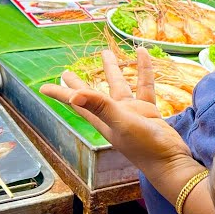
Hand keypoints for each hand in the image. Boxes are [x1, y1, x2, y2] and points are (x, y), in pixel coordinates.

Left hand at [40, 48, 192, 176]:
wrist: (171, 161)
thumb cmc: (145, 146)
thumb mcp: (121, 123)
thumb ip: (101, 107)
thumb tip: (74, 95)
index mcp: (102, 119)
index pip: (76, 103)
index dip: (61, 94)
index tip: (43, 88)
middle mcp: (113, 115)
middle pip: (92, 95)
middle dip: (79, 83)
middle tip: (66, 71)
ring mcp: (131, 113)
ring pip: (119, 86)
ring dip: (113, 70)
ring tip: (107, 53)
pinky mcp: (148, 111)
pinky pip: (145, 86)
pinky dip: (144, 70)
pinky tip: (143, 54)